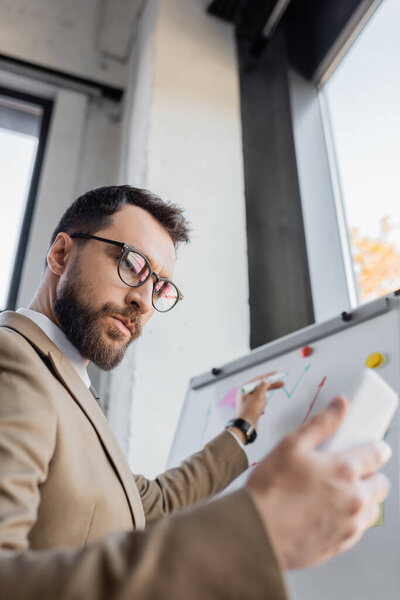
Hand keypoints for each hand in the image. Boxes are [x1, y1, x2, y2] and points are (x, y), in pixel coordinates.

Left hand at [236, 371, 283, 428]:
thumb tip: (267, 379)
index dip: (268, 376)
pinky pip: (259, 403)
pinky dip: (262, 406)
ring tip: (262, 406)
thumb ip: (263, 386)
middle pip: (260, 386)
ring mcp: (247, 400)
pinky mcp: (250, 407)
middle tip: (281, 383)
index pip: (258, 379)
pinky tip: (261, 411)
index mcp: (244, 388)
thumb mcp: (258, 396)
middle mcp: (245, 393)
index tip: (276, 374)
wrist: (246, 427)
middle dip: (270, 386)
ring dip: (264, 400)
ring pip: (260, 396)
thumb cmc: (249, 412)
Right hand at [245, 396, 390, 569]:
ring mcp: (349, 524)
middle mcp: (354, 499)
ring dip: (363, 499)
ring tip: (339, 493)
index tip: (374, 448)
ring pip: (372, 509)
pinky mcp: (341, 544)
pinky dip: (350, 520)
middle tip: (352, 471)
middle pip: (381, 484)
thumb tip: (340, 405)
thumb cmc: (270, 490)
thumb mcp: (291, 445)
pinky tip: (328, 512)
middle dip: (371, 475)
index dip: (377, 449)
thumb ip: (321, 423)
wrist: (258, 534)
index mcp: (344, 471)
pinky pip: (357, 530)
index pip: (377, 455)